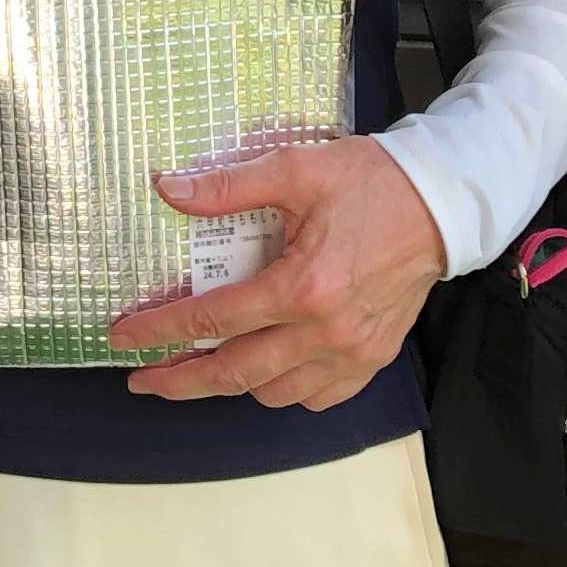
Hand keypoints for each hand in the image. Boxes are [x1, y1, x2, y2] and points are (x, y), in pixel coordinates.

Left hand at [110, 138, 444, 408]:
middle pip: (234, 374)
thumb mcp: (296, 169)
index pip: (213, 320)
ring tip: (199, 368)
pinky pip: (316, 397)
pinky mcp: (372, 360)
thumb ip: (228, 186)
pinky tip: (264, 369)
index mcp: (302, 287)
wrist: (444, 203)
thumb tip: (168, 189)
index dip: (160, 331)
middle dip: (179, 380)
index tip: (122, 336)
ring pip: (273, 393)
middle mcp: (326, 333)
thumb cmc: (373, 183)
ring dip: (231, 384)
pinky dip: (282, 390)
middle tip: (141, 379)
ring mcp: (352, 353)